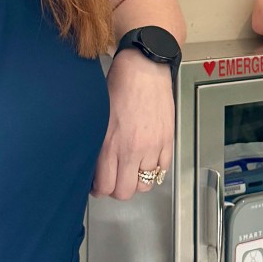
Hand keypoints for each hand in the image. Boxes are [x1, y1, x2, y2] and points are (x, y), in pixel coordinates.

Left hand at [90, 48, 174, 199]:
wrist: (143, 70)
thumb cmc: (118, 87)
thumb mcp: (98, 117)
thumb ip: (98, 145)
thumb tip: (95, 166)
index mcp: (110, 145)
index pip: (105, 186)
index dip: (100, 190)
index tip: (99, 185)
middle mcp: (131, 150)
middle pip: (125, 191)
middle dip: (118, 189)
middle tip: (115, 179)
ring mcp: (152, 147)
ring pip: (146, 184)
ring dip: (137, 181)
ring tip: (132, 170)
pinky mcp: (167, 141)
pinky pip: (163, 170)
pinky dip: (155, 170)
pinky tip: (148, 160)